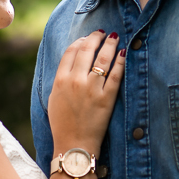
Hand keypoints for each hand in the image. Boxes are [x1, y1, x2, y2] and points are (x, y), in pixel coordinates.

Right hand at [48, 30, 124, 152]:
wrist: (74, 145)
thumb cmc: (63, 124)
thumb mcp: (55, 98)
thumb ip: (61, 78)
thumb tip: (72, 61)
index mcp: (60, 80)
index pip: (71, 52)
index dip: (80, 41)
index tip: (86, 38)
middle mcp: (75, 81)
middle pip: (87, 50)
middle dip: (96, 38)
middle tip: (102, 33)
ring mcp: (92, 89)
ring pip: (103, 59)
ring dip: (110, 45)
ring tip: (115, 37)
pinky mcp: (107, 98)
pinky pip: (116, 74)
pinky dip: (121, 61)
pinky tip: (124, 53)